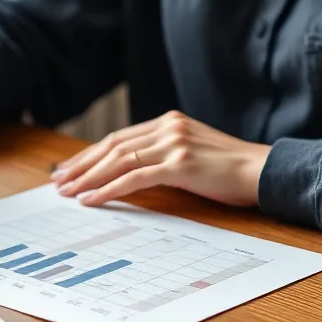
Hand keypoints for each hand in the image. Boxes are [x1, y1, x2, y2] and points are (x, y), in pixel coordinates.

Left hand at [51, 111, 270, 207]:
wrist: (263, 171)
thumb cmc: (230, 171)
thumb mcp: (193, 154)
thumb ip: (164, 155)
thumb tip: (130, 173)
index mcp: (168, 122)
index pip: (119, 138)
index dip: (90, 154)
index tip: (69, 168)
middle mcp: (167, 127)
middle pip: (112, 145)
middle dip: (81, 164)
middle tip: (58, 181)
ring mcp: (173, 143)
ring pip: (119, 159)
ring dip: (89, 177)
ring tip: (68, 192)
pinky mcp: (180, 163)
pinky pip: (135, 176)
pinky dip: (109, 188)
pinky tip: (92, 199)